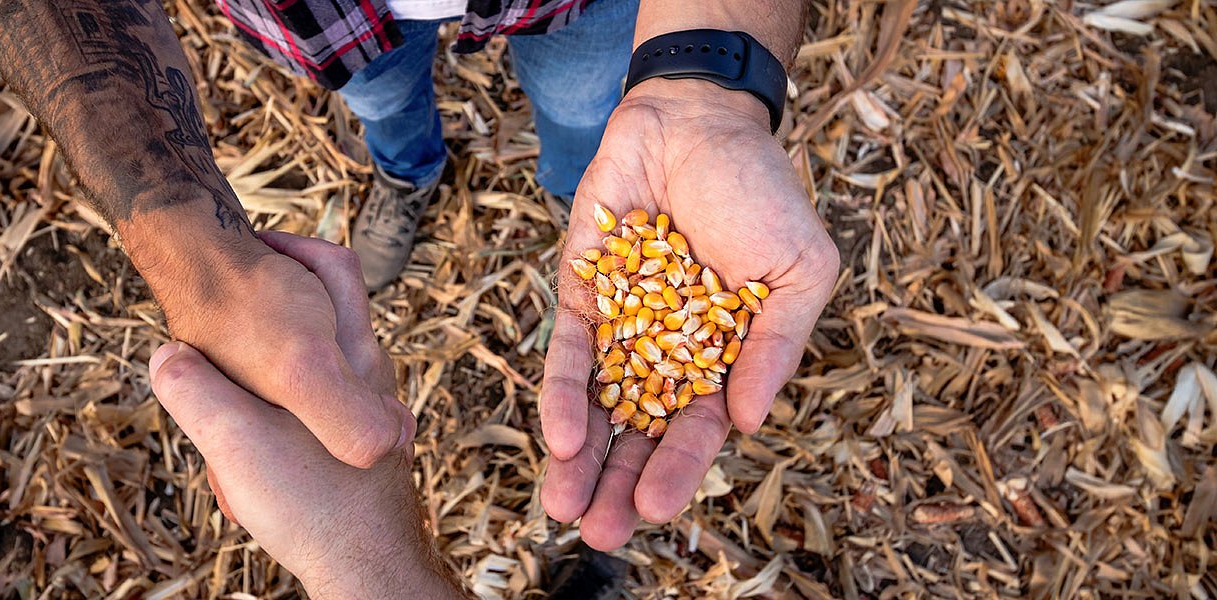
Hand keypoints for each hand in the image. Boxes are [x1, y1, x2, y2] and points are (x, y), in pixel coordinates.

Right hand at [148, 233, 463, 598]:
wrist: (369, 576)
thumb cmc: (317, 508)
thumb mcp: (238, 441)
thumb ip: (196, 389)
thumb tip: (166, 352)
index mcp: (352, 357)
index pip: (334, 270)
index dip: (288, 248)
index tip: (242, 251)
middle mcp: (371, 379)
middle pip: (322, 316)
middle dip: (273, 312)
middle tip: (220, 321)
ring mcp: (370, 417)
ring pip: (315, 371)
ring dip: (269, 374)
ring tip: (226, 396)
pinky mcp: (361, 454)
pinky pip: (314, 415)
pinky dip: (278, 418)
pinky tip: (252, 454)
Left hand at [539, 79, 838, 548]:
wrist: (695, 121)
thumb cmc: (760, 192)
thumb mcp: (798, 270)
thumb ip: (775, 344)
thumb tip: (749, 422)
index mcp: (723, 357)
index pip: (698, 427)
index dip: (677, 470)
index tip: (653, 509)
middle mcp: (667, 353)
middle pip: (639, 431)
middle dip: (616, 483)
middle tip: (597, 534)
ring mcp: (621, 327)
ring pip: (598, 406)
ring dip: (581, 459)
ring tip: (562, 507)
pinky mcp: (581, 296)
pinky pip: (570, 354)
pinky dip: (564, 394)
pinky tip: (559, 436)